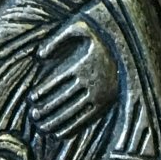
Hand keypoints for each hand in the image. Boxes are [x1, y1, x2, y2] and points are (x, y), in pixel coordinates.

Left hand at [28, 16, 117, 136]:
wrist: (130, 42)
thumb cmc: (99, 31)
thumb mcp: (79, 26)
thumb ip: (56, 38)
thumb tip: (38, 55)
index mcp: (83, 64)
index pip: (58, 82)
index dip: (43, 92)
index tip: (31, 99)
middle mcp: (92, 81)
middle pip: (65, 99)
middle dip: (47, 109)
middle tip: (33, 116)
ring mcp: (100, 93)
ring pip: (74, 111)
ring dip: (56, 121)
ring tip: (41, 127)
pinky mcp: (105, 102)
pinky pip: (86, 118)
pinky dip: (72, 127)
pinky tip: (58, 133)